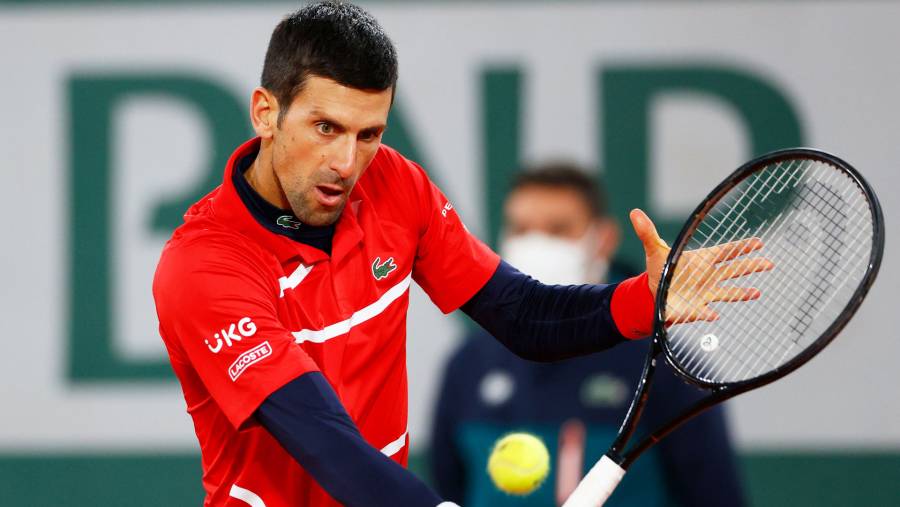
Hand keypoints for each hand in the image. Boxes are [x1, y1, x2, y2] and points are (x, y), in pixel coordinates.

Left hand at [630, 209, 773, 324]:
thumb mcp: (654, 250)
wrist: (654, 294)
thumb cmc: (660, 270)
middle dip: (751, 266)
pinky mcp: (697, 309)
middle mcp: (709, 276)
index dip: (741, 247)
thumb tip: (635, 212)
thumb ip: (647, 232)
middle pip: (734, 270)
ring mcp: (706, 293)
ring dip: (740, 293)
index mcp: (703, 259)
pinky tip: (714, 315)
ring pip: (728, 292)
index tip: (758, 242)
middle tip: (768, 263)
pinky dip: (708, 313)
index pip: (726, 251)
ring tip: (756, 292)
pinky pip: (704, 311)